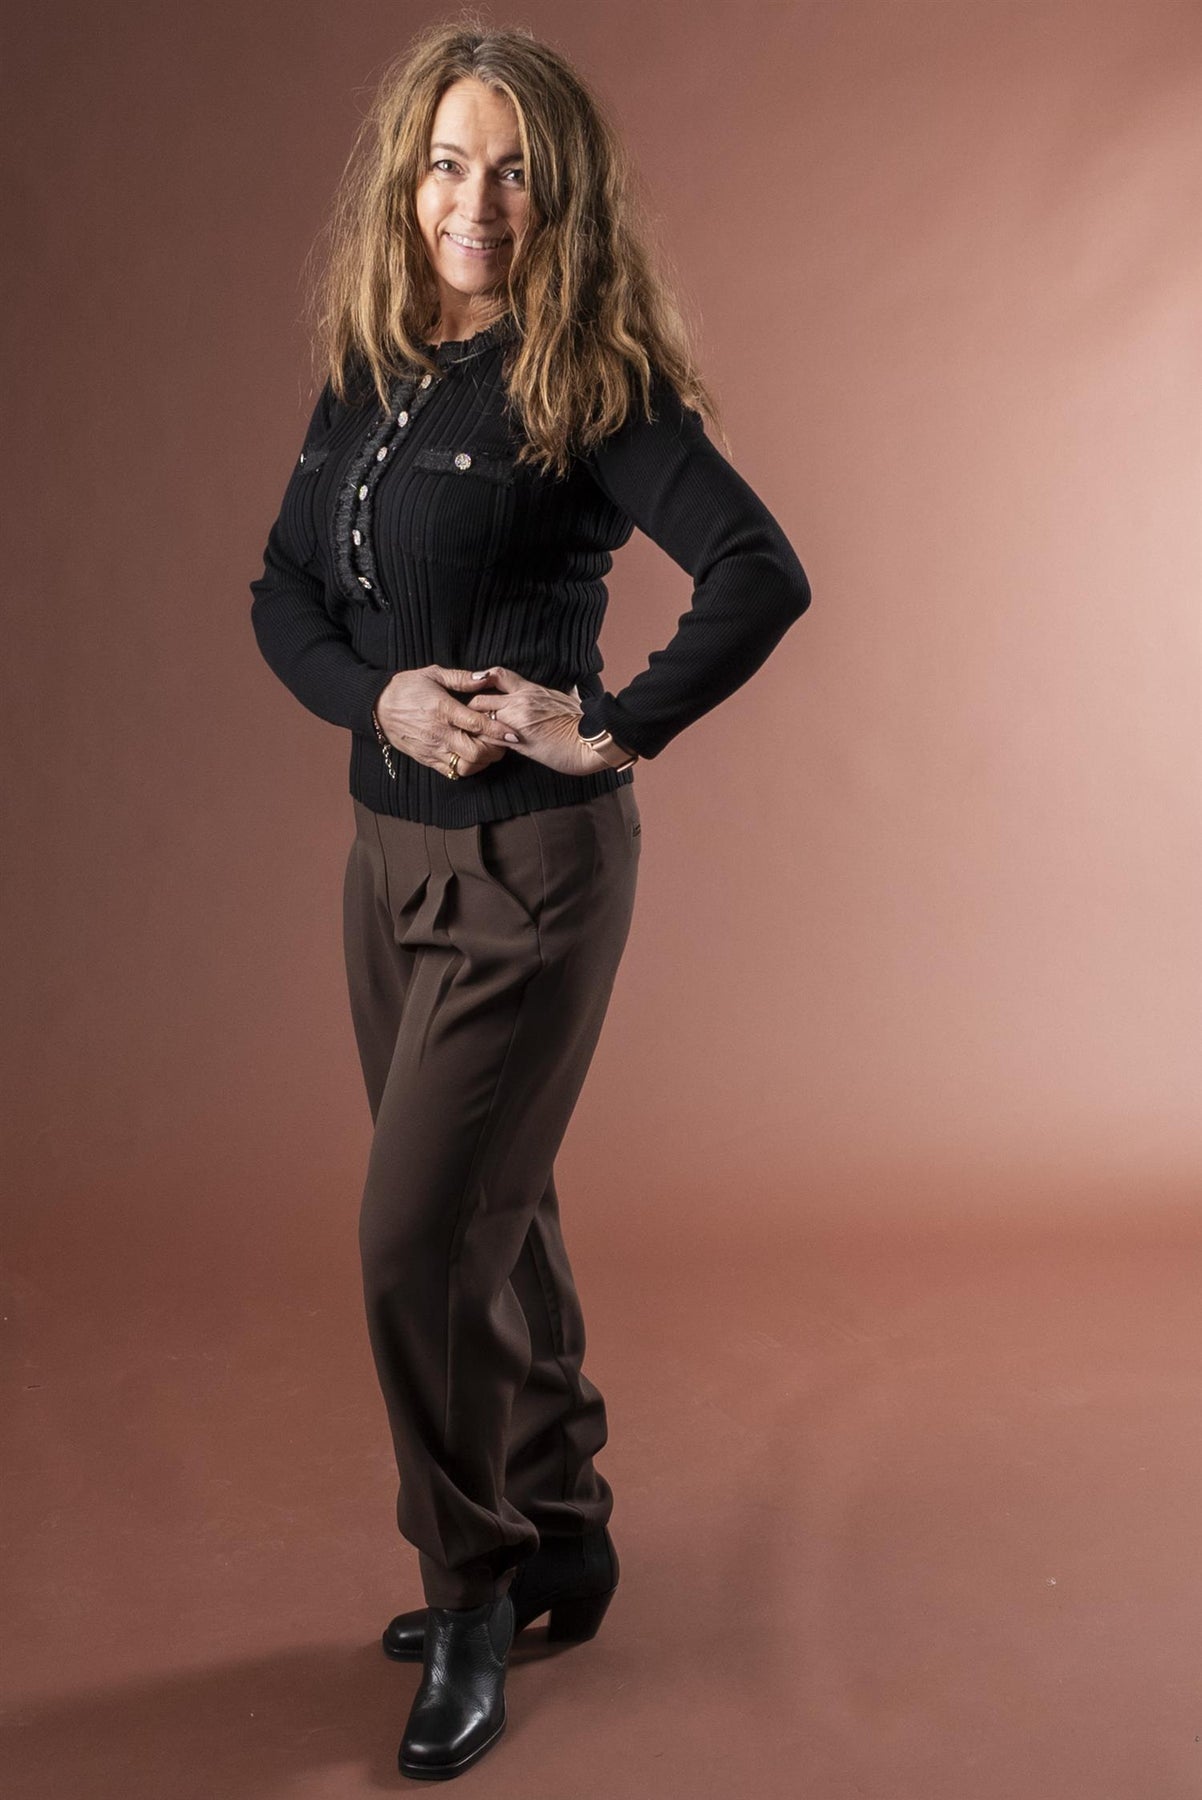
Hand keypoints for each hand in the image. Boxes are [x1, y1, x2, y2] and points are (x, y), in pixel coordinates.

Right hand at [375, 665, 519, 776]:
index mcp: (442, 709)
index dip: (498, 730)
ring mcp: (432, 749)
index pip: (476, 724)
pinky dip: (469, 768)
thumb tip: (486, 677)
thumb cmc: (407, 687)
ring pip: (466, 766)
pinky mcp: (427, 759)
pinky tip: (474, 757)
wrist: (377, 706)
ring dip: (483, 761)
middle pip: (475, 752)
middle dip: (495, 749)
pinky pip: (453, 772)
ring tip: (490, 749)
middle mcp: (438, 733)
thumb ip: (462, 678)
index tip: (514, 734)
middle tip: (503, 741)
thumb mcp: (434, 674)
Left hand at [466, 667, 633, 776]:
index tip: (478, 690)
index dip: (483, 681)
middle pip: (480, 698)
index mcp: (531, 689)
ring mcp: (517, 719)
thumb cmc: (583, 726)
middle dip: (471, 710)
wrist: (591, 742)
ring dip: (474, 728)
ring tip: (472, 737)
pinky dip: (483, 744)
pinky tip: (482, 750)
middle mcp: (520, 700)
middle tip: (468, 722)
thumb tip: (569, 690)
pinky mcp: (517, 740)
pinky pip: (490, 739)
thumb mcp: (568, 701)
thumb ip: (557, 696)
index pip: (498, 675)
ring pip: (480, 718)